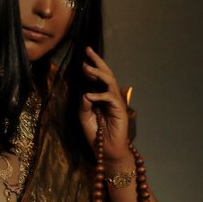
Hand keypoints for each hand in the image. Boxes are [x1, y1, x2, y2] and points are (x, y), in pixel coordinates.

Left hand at [79, 47, 131, 162]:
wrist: (106, 151)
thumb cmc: (96, 135)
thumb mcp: (84, 117)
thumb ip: (84, 105)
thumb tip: (85, 93)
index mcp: (102, 97)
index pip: (97, 79)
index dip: (91, 69)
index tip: (82, 60)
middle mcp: (110, 97)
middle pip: (106, 74)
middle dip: (97, 62)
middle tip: (88, 50)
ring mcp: (116, 102)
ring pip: (110, 82)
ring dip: (98, 73)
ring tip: (86, 67)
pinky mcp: (120, 110)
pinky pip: (110, 97)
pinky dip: (99, 95)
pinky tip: (89, 96)